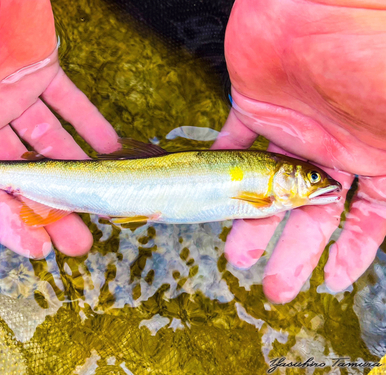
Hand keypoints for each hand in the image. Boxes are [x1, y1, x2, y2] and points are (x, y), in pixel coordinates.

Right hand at [0, 0, 118, 257]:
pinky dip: (89, 123)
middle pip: (20, 175)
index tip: (39, 248)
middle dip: (49, 207)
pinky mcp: (37, 67)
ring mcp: (10, 94)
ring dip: (74, 173)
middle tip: (78, 240)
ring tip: (100, 203)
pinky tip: (108, 148)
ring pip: (48, 145)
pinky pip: (69, 101)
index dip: (8, 221)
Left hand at [214, 0, 385, 302]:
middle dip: (295, 253)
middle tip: (274, 287)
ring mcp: (293, 129)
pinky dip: (221, 171)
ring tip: (238, 257)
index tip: (330, 281)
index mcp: (375, 153)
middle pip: (312, 212)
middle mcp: (333, 147)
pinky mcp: (254, 107)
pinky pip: (233, 146)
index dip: (352, 251)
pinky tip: (213, 198)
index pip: (367, 217)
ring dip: (253, 224)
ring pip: (269, 188)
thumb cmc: (370, 46)